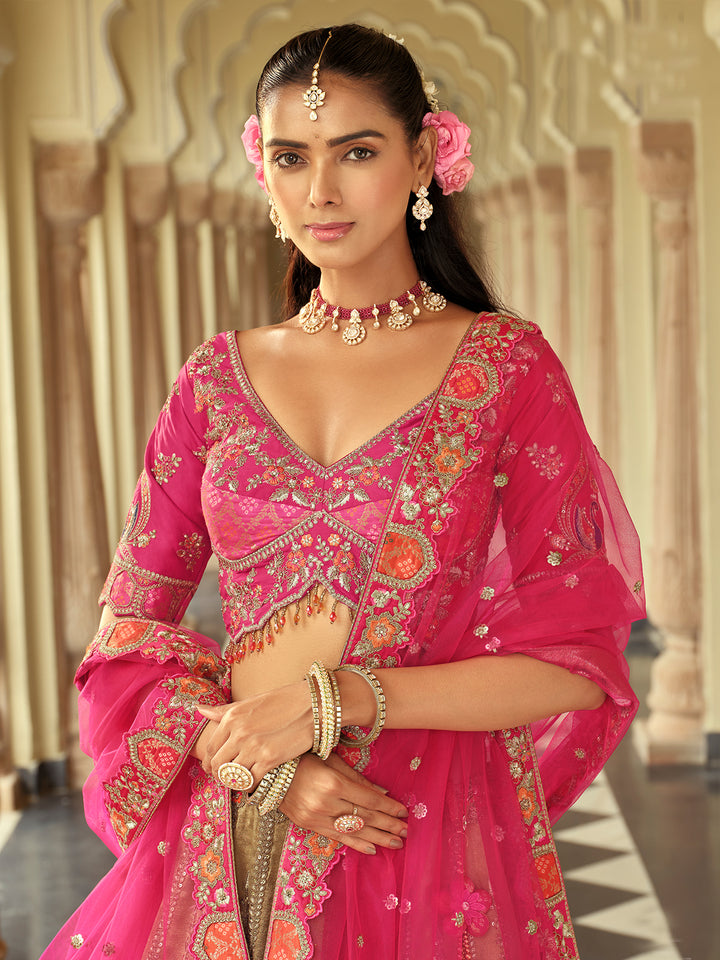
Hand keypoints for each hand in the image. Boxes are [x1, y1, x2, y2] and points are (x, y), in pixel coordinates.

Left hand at [196, 680, 312, 784]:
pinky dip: (250, 784)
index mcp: (232, 717)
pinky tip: (254, 780)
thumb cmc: (284, 700)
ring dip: (234, 781)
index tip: (214, 767)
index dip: (210, 761)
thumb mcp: (250, 701)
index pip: (211, 748)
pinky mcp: (269, 759)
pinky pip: (250, 781)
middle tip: (225, 778)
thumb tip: (200, 710)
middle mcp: (238, 732)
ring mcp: (253, 747)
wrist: (314, 704)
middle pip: (218, 765)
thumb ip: (224, 710)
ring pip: (232, 775)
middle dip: (219, 774)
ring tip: (240, 780)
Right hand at [279, 753, 408, 855]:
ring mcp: (316, 817)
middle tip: (406, 831)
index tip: (404, 812)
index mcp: (333, 783)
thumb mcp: (332, 759)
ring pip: (354, 831)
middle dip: (388, 824)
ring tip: (396, 844)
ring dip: (378, 838)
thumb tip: (382, 791)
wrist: (270, 772)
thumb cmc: (304, 758)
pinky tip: (372, 849)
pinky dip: (356, 844)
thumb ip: (356, 777)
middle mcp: (326, 803)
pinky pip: (337, 838)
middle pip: (364, 817)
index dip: (388, 807)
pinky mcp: (309, 826)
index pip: (368, 799)